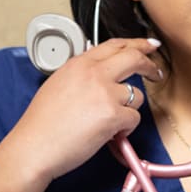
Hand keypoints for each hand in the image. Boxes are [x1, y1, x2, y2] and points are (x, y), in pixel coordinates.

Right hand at [7, 37, 162, 183]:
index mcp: (78, 64)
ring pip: (136, 95)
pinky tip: (109, 134)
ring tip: (110, 121)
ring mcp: (104, 93)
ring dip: (128, 109)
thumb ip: (81, 76)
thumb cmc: (41, 125)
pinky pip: (133, 119)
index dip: (135, 44)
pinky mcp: (113, 115)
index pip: (114, 45)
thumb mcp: (57, 85)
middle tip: (156, 72)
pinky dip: (125, 129)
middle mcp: (93, 73)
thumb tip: (102, 77)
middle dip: (150, 65)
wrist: (34, 147)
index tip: (148, 45)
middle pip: (134, 58)